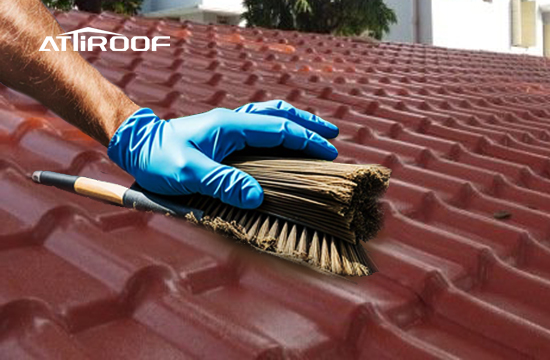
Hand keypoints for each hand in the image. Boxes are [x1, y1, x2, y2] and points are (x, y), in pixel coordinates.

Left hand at [108, 100, 338, 208]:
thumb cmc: (159, 158)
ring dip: (294, 124)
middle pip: (279, 115)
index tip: (328, 151)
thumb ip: (222, 183)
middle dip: (307, 124)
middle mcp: (233, 122)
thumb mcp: (188, 173)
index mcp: (231, 126)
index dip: (305, 140)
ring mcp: (228, 127)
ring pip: (269, 118)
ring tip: (314, 133)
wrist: (136, 145)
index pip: (278, 129)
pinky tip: (281, 144)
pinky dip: (277, 132)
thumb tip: (255, 197)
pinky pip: (258, 129)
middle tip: (331, 134)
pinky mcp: (222, 136)